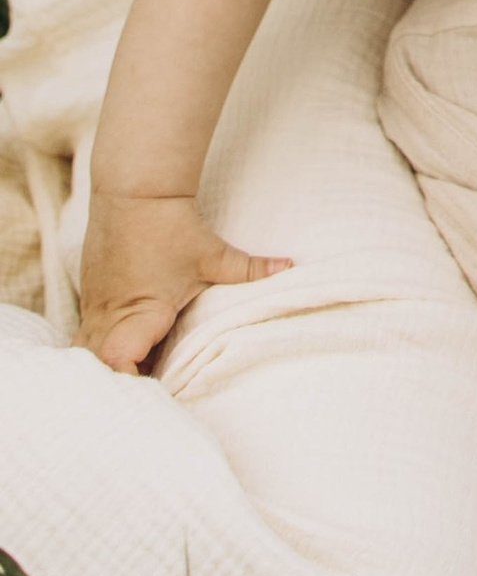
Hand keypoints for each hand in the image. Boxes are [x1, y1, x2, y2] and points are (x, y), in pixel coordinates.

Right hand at [78, 186, 287, 372]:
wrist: (135, 188)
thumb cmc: (172, 225)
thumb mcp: (212, 254)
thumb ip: (249, 269)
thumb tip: (289, 267)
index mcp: (140, 312)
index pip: (117, 361)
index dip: (129, 381)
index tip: (156, 388)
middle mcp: (109, 315)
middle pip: (99, 369)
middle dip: (121, 383)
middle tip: (150, 388)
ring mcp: (95, 308)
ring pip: (88, 355)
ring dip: (111, 366)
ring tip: (138, 371)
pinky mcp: (92, 298)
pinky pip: (88, 337)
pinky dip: (102, 349)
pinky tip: (127, 351)